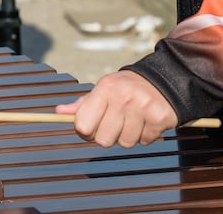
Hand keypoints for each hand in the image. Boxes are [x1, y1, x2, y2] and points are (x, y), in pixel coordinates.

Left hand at [57, 71, 178, 147]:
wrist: (163, 79)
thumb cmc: (126, 89)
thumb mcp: (103, 90)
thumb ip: (82, 105)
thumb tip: (58, 112)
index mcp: (105, 88)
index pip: (83, 126)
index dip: (86, 132)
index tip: (93, 128)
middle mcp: (122, 97)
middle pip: (103, 140)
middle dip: (108, 136)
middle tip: (116, 123)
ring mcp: (142, 107)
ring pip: (125, 143)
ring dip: (128, 136)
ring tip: (133, 120)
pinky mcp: (158, 118)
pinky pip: (144, 142)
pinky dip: (145, 136)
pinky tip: (146, 121)